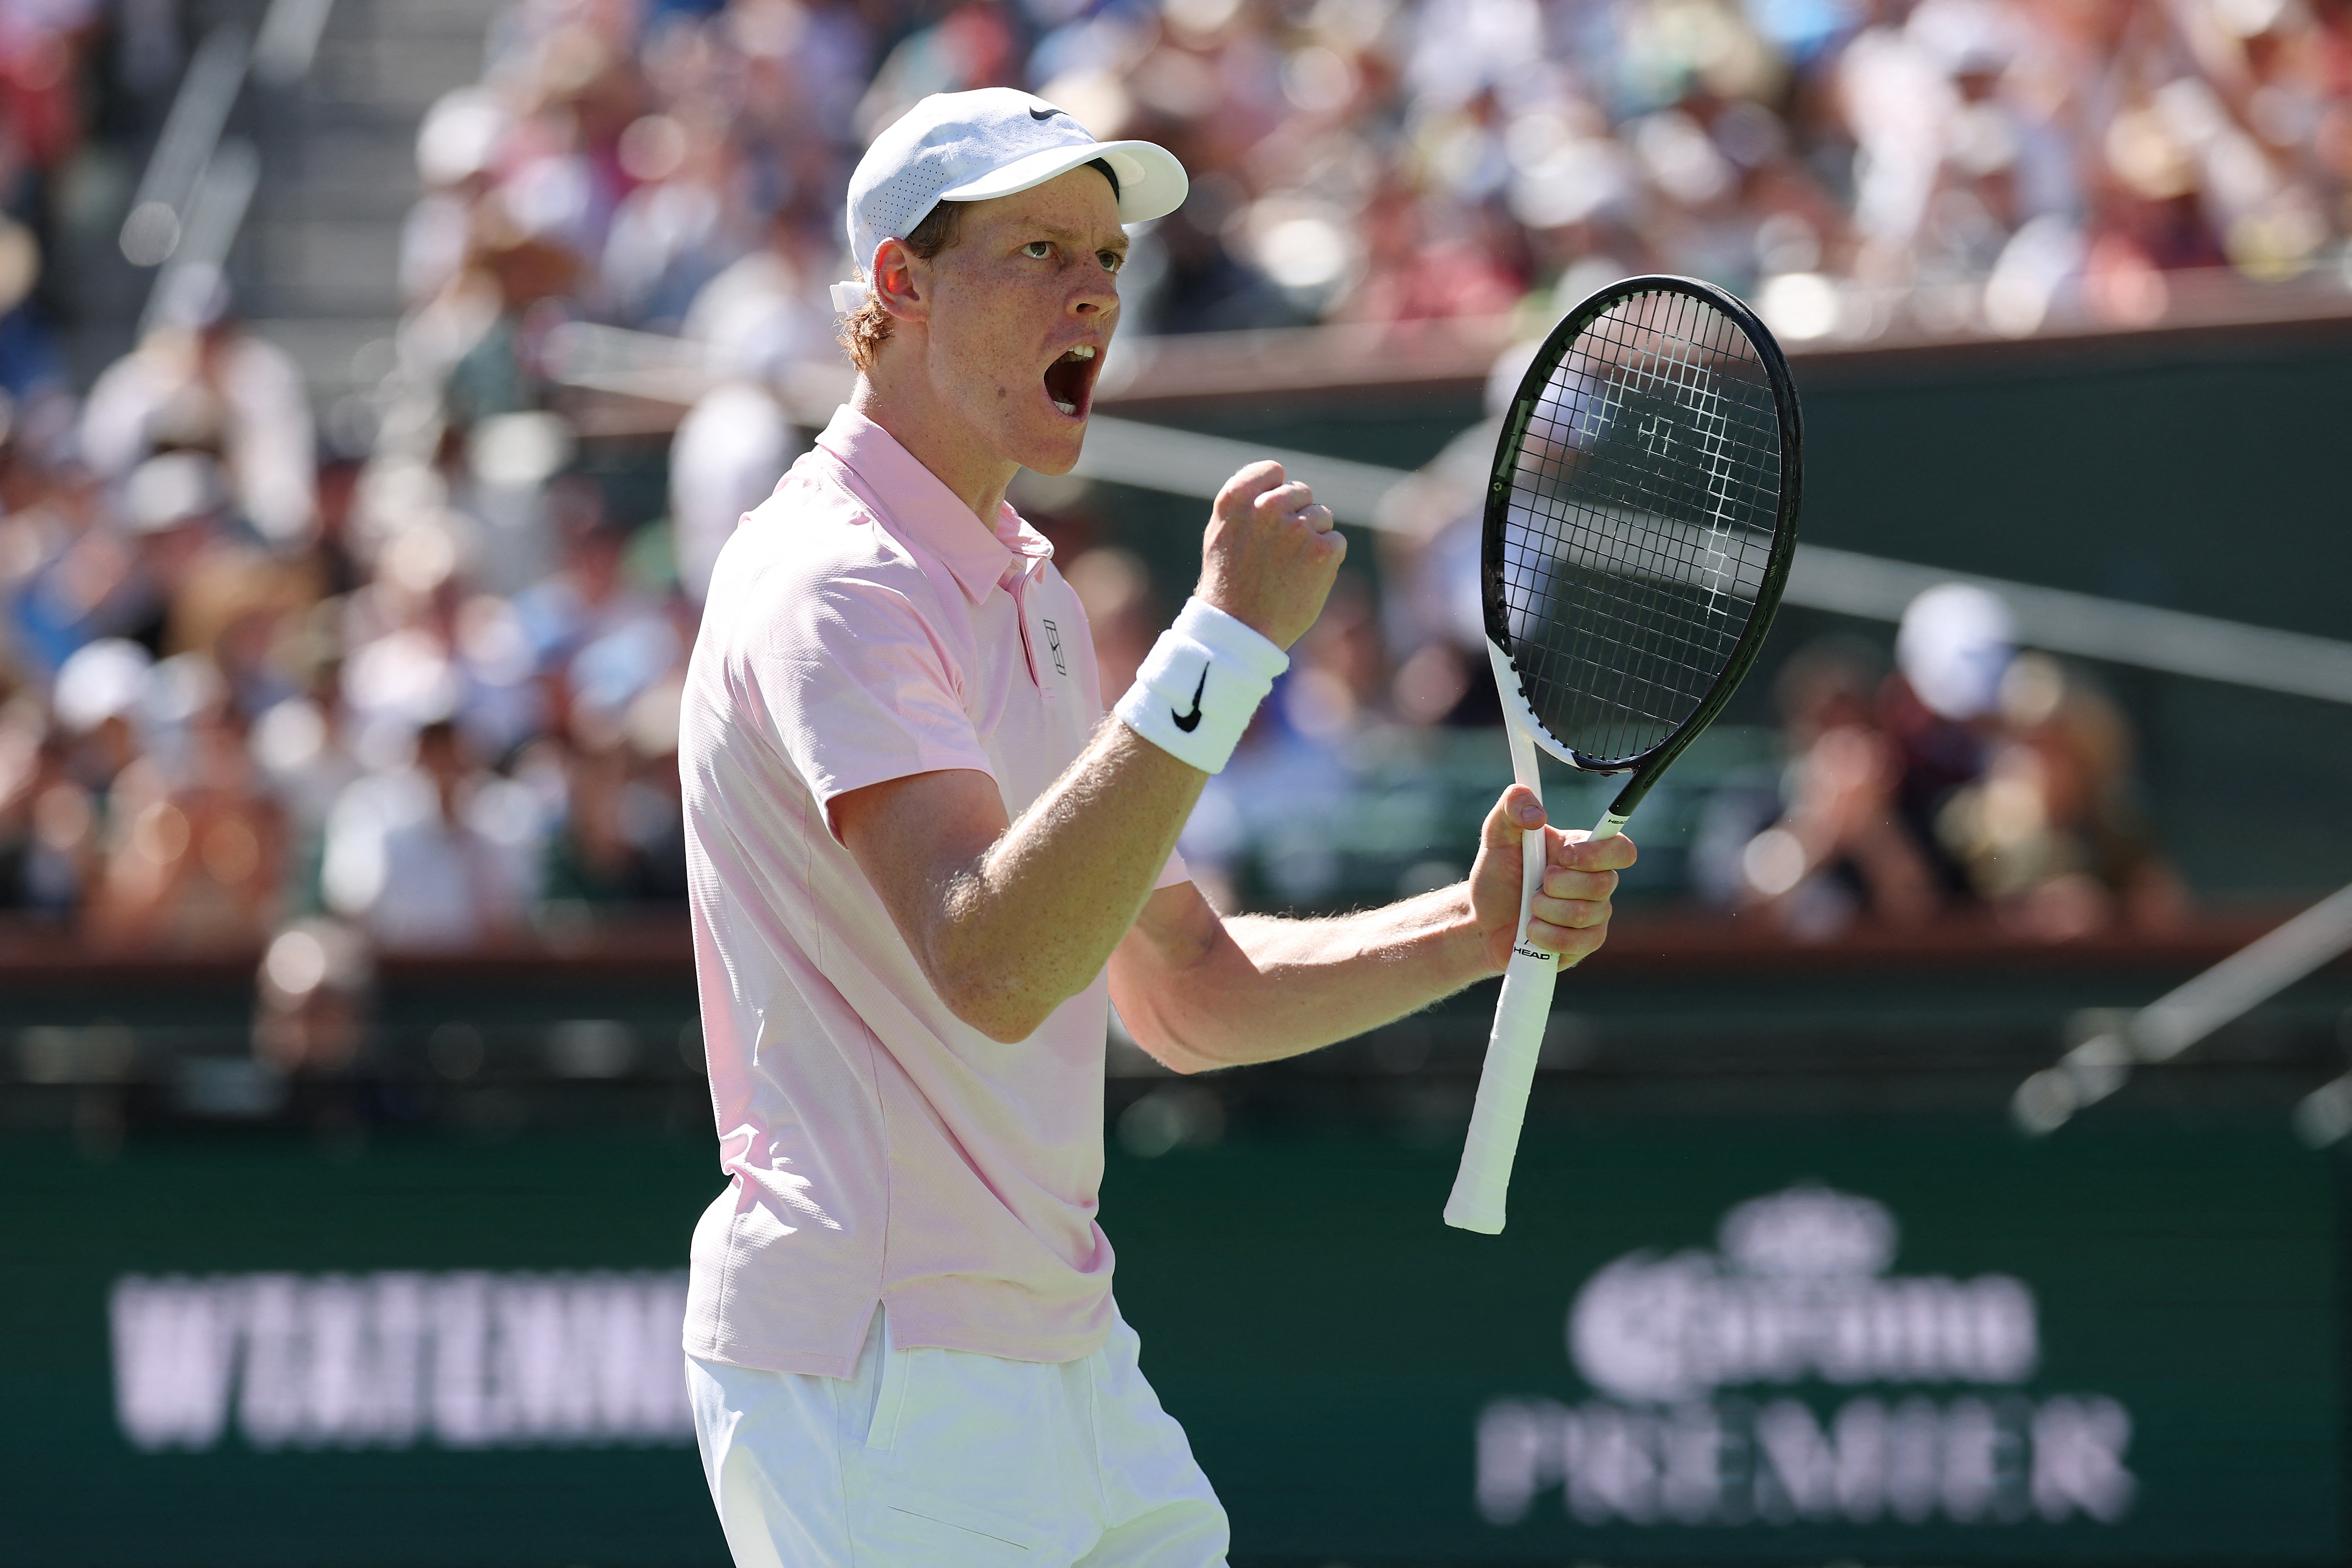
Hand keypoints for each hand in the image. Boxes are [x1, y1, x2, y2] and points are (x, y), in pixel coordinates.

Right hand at [1195, 461, 1343, 648]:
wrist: (1241, 631)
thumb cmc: (1230, 586)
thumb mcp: (1221, 535)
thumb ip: (1246, 505)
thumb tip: (1278, 483)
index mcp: (1236, 500)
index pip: (1272, 471)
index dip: (1277, 488)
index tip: (1273, 510)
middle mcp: (1267, 508)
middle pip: (1301, 493)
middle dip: (1297, 516)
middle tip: (1280, 552)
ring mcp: (1297, 528)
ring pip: (1322, 517)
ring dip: (1313, 538)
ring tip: (1289, 568)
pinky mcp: (1322, 551)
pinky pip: (1336, 541)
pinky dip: (1327, 559)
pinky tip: (1305, 578)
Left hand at [1466, 785, 1635, 972]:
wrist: (1483, 921)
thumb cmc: (1497, 876)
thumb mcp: (1496, 835)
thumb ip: (1512, 806)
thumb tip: (1537, 813)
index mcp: (1584, 851)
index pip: (1621, 849)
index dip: (1598, 854)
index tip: (1564, 857)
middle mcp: (1596, 882)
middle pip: (1603, 884)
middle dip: (1557, 885)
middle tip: (1536, 885)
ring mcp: (1594, 915)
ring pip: (1584, 914)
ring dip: (1545, 911)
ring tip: (1529, 908)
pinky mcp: (1585, 944)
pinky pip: (1577, 943)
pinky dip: (1546, 936)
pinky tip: (1532, 931)